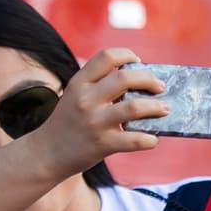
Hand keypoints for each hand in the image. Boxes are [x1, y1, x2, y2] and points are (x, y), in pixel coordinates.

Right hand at [30, 48, 168, 179]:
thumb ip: (95, 84)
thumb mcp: (73, 96)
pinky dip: (150, 139)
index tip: (138, 62)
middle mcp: (86, 99)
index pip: (107, 57)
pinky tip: (153, 139)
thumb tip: (134, 79)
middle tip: (160, 86)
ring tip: (165, 109)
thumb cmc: (66, 124)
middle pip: (125, 77)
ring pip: (134, 107)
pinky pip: (134, 140)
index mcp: (79, 83)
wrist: (45, 155)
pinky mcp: (102, 144)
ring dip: (156, 107)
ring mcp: (94, 122)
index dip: (128, 55)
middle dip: (149, 80)